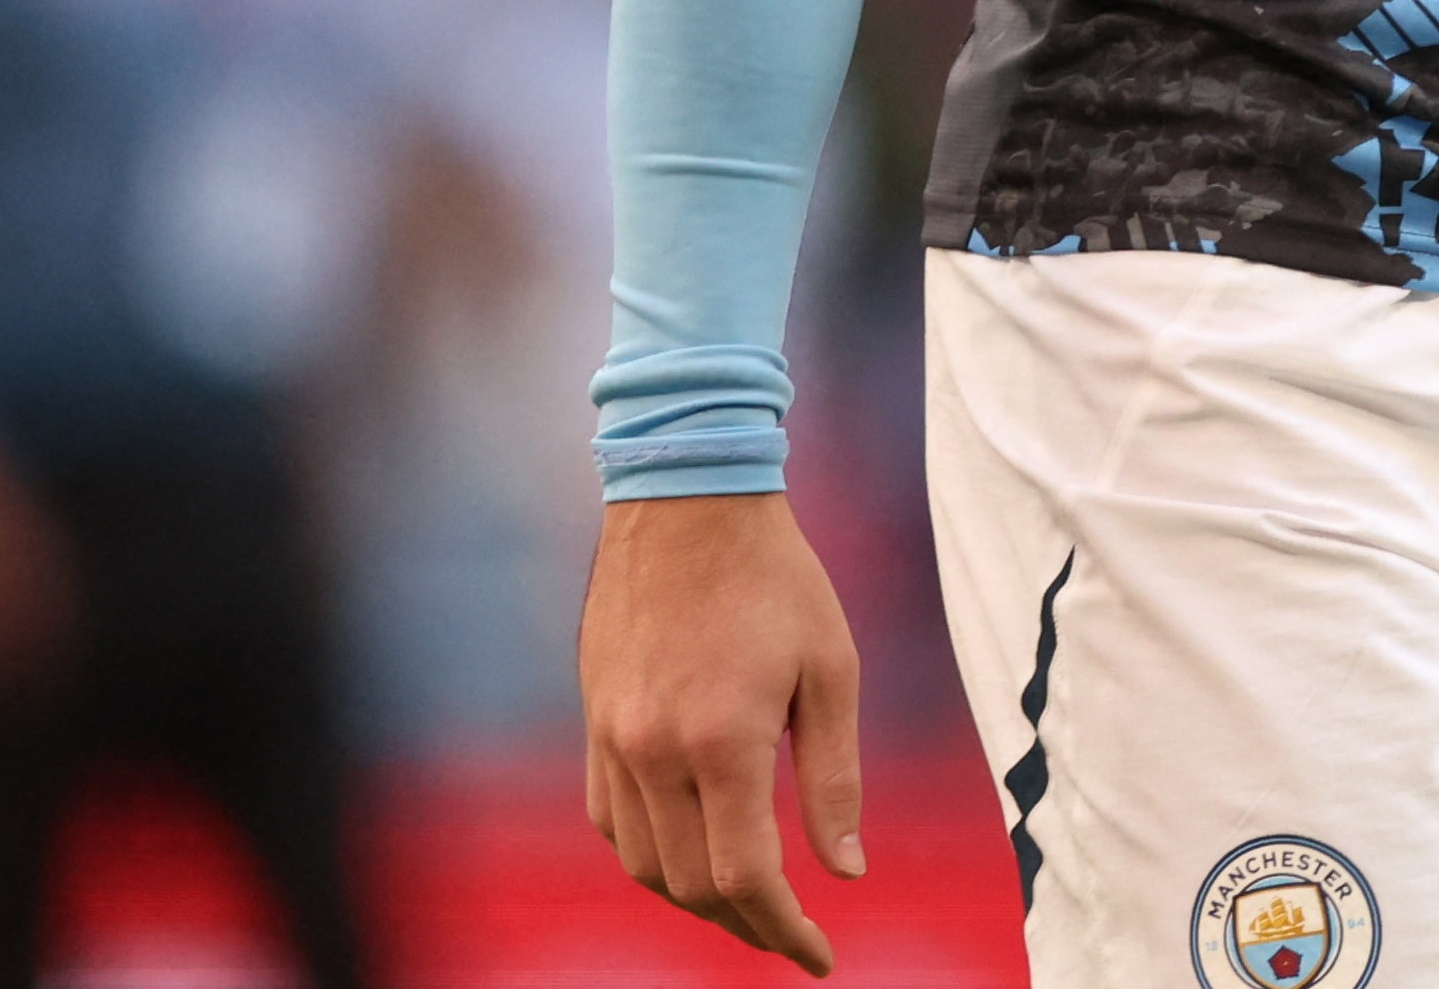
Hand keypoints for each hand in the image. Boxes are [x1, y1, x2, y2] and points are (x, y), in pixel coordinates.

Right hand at [581, 492, 866, 971]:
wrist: (687, 496)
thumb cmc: (775, 576)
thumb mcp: (831, 668)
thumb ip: (834, 778)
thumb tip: (844, 871)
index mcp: (723, 741)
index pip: (747, 877)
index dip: (785, 931)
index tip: (819, 957)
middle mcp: (656, 751)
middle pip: (692, 885)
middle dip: (746, 926)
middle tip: (792, 934)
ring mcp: (615, 738)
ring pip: (644, 864)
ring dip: (695, 899)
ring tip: (747, 904)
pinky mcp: (595, 721)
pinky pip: (610, 821)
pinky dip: (649, 854)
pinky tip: (688, 851)